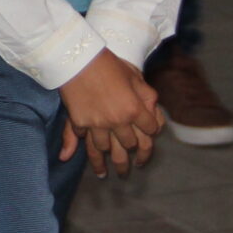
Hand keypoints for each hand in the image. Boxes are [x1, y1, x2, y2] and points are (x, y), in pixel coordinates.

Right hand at [57, 50, 164, 177]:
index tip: (149, 135)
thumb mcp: (135, 77)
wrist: (78, 57)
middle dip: (135, 155)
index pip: (151, 130)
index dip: (152, 133)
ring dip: (110, 164)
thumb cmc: (109, 63)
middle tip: (136, 166)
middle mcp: (118, 121)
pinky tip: (94, 164)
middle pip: (130, 145)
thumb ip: (147, 98)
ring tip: (112, 174)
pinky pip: (86, 142)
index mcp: (135, 109)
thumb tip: (154, 117)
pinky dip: (89, 154)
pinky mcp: (80, 123)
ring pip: (107, 150)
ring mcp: (97, 124)